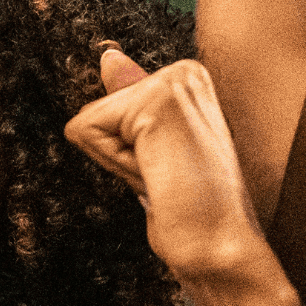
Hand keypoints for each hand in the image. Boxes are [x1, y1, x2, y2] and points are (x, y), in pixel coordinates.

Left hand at [65, 49, 271, 283]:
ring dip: (118, 162)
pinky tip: (156, 176)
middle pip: (97, 111)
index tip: (169, 170)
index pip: (113, 108)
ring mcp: (172, 83)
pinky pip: (84, 131)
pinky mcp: (153, 104)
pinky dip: (112, 164)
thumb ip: (131, 102)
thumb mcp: (155, 149)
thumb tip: (108, 57)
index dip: (128, 151)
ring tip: (164, 177)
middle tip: (167, 177)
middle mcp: (185, 71)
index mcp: (189, 80)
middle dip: (119, 155)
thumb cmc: (195, 211)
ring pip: (90, 122)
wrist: (220, 247)